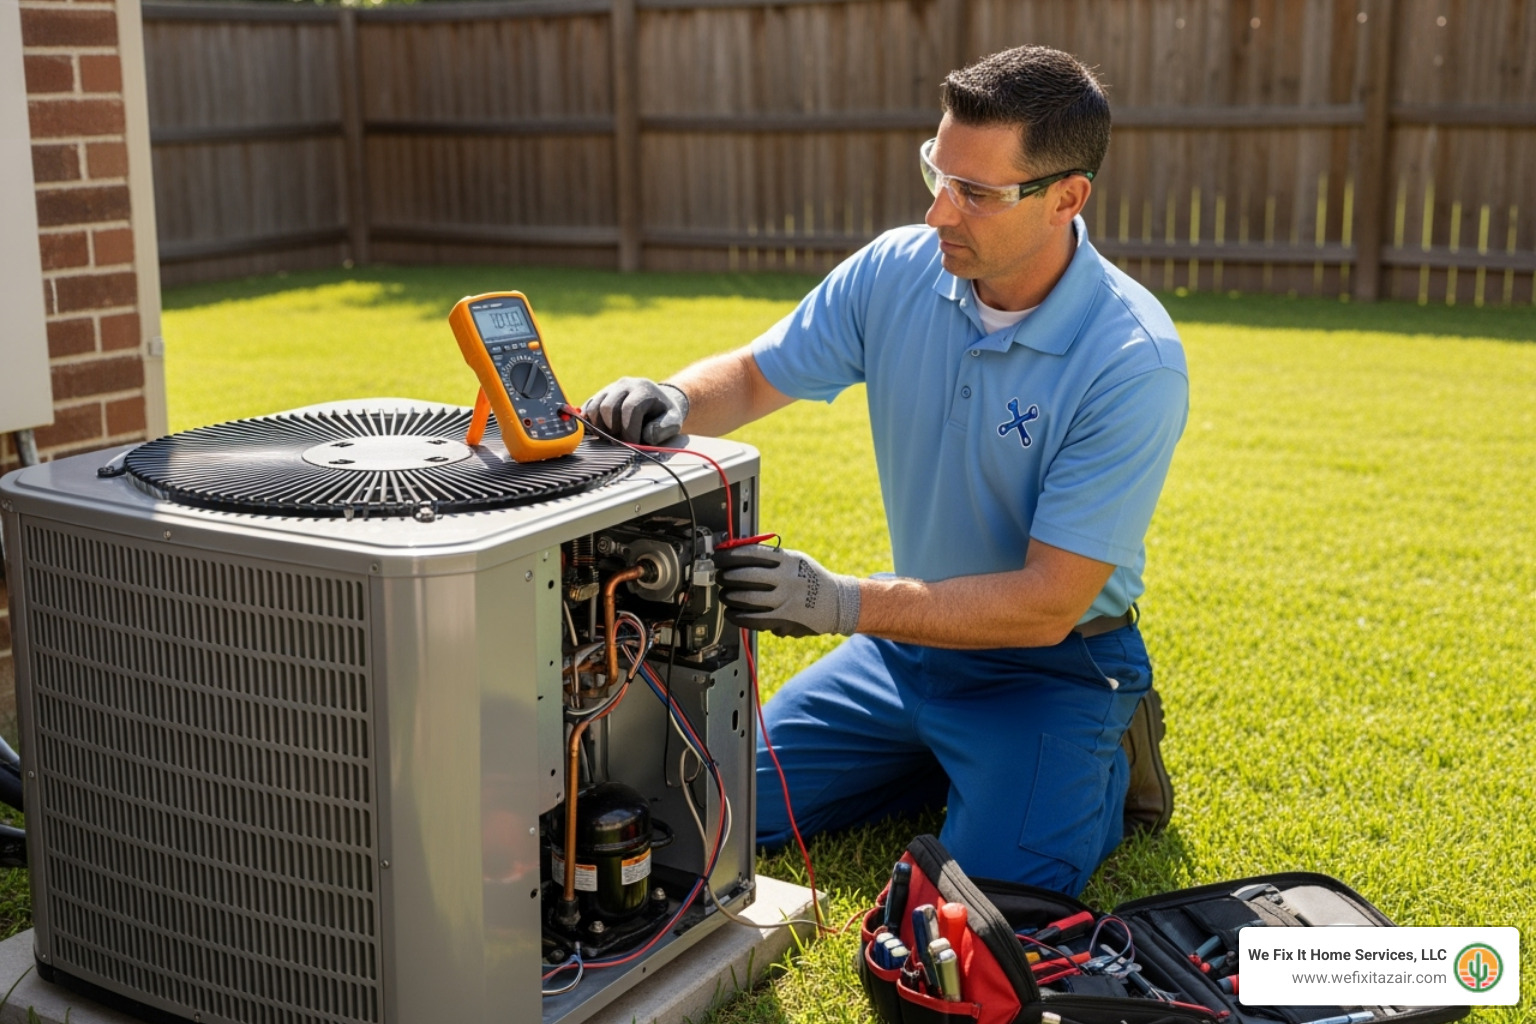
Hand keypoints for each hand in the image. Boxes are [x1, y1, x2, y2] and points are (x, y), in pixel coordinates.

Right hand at [582, 377, 688, 444]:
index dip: (629, 430)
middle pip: (609, 407)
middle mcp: (625, 384)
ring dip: (601, 428)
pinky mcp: (600, 395)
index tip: (633, 444)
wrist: (657, 403)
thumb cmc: (664, 415)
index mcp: (644, 389)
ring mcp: (610, 388)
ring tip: (612, 438)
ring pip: (595, 408)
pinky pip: (588, 408)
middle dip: (613, 430)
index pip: (630, 409)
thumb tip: (647, 436)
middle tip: (620, 443)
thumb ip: (664, 429)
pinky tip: (602, 433)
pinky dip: (591, 423)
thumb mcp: (673, 421)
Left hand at [713, 544, 860, 637]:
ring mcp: (786, 600)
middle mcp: (787, 578)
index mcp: (788, 559)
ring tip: (724, 594)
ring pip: (747, 598)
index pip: (752, 553)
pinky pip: (754, 619)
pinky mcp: (785, 619)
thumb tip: (736, 552)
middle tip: (719, 576)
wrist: (838, 602)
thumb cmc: (811, 578)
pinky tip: (731, 613)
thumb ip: (770, 556)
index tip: (718, 557)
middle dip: (726, 576)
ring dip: (729, 596)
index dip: (729, 555)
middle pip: (746, 575)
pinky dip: (738, 616)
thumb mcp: (795, 559)